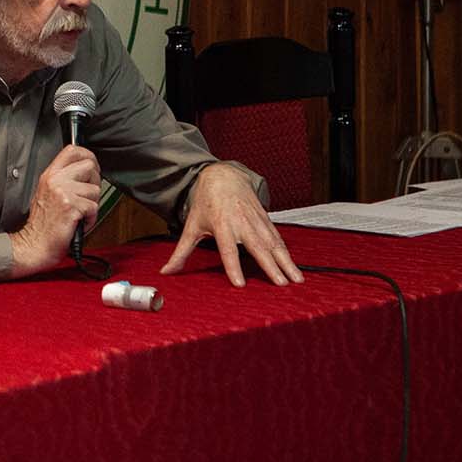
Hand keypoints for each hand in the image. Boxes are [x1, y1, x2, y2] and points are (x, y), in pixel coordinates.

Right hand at [10, 145, 100, 277]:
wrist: (34, 245)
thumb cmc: (42, 225)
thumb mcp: (48, 193)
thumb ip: (64, 180)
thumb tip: (86, 172)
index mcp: (50, 175)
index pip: (72, 150)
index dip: (88, 155)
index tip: (92, 167)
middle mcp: (56, 180)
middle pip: (89, 165)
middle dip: (94, 182)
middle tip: (86, 196)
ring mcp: (63, 192)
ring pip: (95, 189)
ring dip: (92, 205)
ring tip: (79, 214)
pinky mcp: (71, 206)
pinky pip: (94, 207)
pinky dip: (91, 219)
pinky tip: (79, 223)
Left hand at [160, 163, 302, 286]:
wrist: (223, 176)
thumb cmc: (206, 203)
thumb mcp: (192, 226)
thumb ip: (181, 252)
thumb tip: (166, 272)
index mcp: (222, 226)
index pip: (228, 250)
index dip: (233, 267)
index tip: (240, 284)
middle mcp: (241, 223)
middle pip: (258, 248)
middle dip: (271, 266)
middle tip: (281, 284)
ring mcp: (256, 221)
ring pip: (273, 243)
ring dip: (286, 262)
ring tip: (296, 280)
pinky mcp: (265, 219)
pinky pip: (278, 238)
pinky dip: (287, 252)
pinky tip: (294, 266)